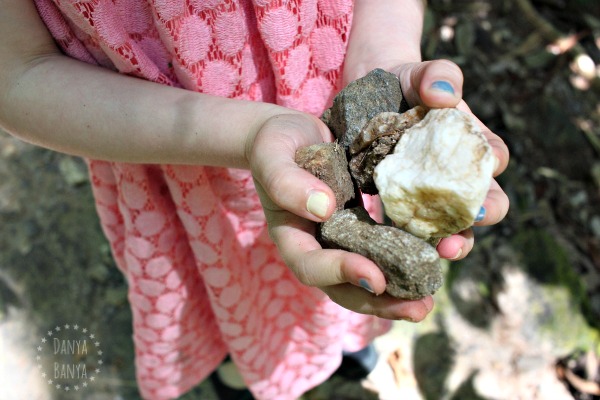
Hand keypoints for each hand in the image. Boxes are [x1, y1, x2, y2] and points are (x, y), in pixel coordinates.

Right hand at [246, 112, 432, 320]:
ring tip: (430, 299)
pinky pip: (386, 248)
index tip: (376, 278)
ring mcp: (343, 239)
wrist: (294, 134)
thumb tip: (323, 209)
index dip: (341, 275)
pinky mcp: (364, 226)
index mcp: (292, 236)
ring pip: (369, 275)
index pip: (311, 267)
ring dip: (400, 292)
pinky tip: (437, 256)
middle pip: (344, 287)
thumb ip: (286, 181)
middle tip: (417, 309)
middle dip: (380, 302)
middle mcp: (319, 246)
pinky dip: (409, 257)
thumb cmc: (276, 144)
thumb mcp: (272, 154)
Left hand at [387, 59, 509, 259]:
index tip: (479, 201)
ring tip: (434, 253)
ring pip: (448, 224)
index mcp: (472, 142)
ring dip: (446, 242)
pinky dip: (407, 238)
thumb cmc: (404, 83)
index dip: (491, 181)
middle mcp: (457, 172)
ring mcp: (429, 191)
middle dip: (471, 225)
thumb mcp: (420, 74)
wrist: (369, 93)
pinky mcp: (400, 202)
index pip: (493, 161)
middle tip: (455, 241)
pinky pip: (409, 225)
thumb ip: (438, 76)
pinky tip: (397, 250)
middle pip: (479, 204)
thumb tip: (444, 95)